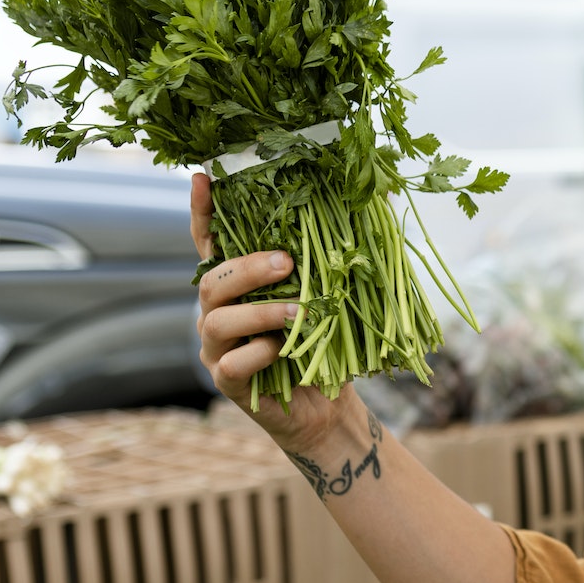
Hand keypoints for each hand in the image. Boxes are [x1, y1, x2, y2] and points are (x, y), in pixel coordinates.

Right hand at [192, 173, 352, 450]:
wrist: (328, 404)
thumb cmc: (329, 342)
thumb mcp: (337, 293)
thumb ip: (341, 251)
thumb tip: (380, 193)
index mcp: (240, 283)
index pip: (211, 242)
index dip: (203, 212)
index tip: (203, 178)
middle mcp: (220, 310)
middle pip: (212, 281)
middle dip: (247, 268)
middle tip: (287, 263)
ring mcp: (217, 346)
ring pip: (216, 319)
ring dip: (260, 312)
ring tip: (298, 312)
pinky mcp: (226, 378)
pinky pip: (232, 362)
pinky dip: (260, 354)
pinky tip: (284, 352)